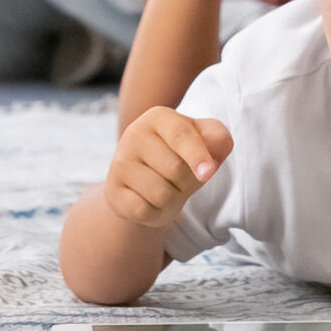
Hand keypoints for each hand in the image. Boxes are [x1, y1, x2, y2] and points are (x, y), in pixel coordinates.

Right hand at [102, 107, 233, 229]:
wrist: (149, 179)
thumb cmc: (185, 155)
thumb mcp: (207, 140)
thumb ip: (218, 140)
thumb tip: (209, 161)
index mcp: (159, 116)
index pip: (181, 136)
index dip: (197, 156)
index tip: (208, 174)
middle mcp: (135, 134)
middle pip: (175, 170)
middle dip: (188, 181)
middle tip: (181, 177)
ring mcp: (120, 162)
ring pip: (161, 194)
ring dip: (173, 199)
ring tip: (167, 188)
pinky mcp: (112, 189)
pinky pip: (143, 211)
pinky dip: (155, 213)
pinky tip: (151, 201)